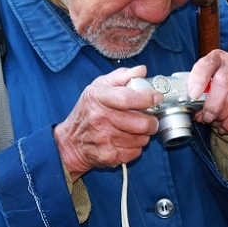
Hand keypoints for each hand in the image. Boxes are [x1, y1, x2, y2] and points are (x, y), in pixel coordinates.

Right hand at [53, 65, 161, 180]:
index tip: (156, 97)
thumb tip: (142, 70)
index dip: (147, 98)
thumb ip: (122, 76)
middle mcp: (100, 119)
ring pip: (142, 139)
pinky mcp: (109, 156)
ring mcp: (104, 139)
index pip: (128, 98)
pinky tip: (127, 140)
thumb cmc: (87, 111)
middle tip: (150, 118)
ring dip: (144, 134)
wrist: (71, 142)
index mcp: (98, 98)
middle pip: (141, 123)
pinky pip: (136, 152)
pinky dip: (136, 147)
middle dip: (152, 121)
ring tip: (135, 129)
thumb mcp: (98, 87)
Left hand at [187, 50, 227, 135]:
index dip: (199, 79)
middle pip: (222, 80)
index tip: (193, 95)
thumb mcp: (206, 93)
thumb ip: (198, 97)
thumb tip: (190, 108)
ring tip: (216, 122)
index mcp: (217, 58)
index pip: (207, 63)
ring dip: (221, 115)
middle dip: (212, 103)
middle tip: (206, 116)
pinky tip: (225, 126)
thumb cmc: (222, 96)